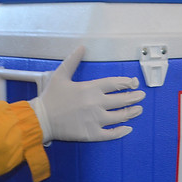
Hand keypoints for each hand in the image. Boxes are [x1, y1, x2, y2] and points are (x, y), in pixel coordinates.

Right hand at [29, 46, 145, 142]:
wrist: (40, 119)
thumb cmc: (50, 97)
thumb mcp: (60, 75)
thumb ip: (73, 60)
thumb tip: (82, 46)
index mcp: (91, 88)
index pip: (115, 84)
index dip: (127, 83)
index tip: (134, 83)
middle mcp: (96, 103)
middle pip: (122, 100)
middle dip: (134, 97)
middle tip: (141, 96)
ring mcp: (95, 119)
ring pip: (120, 116)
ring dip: (132, 112)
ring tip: (138, 110)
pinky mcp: (91, 133)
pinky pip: (110, 134)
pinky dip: (121, 132)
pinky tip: (128, 129)